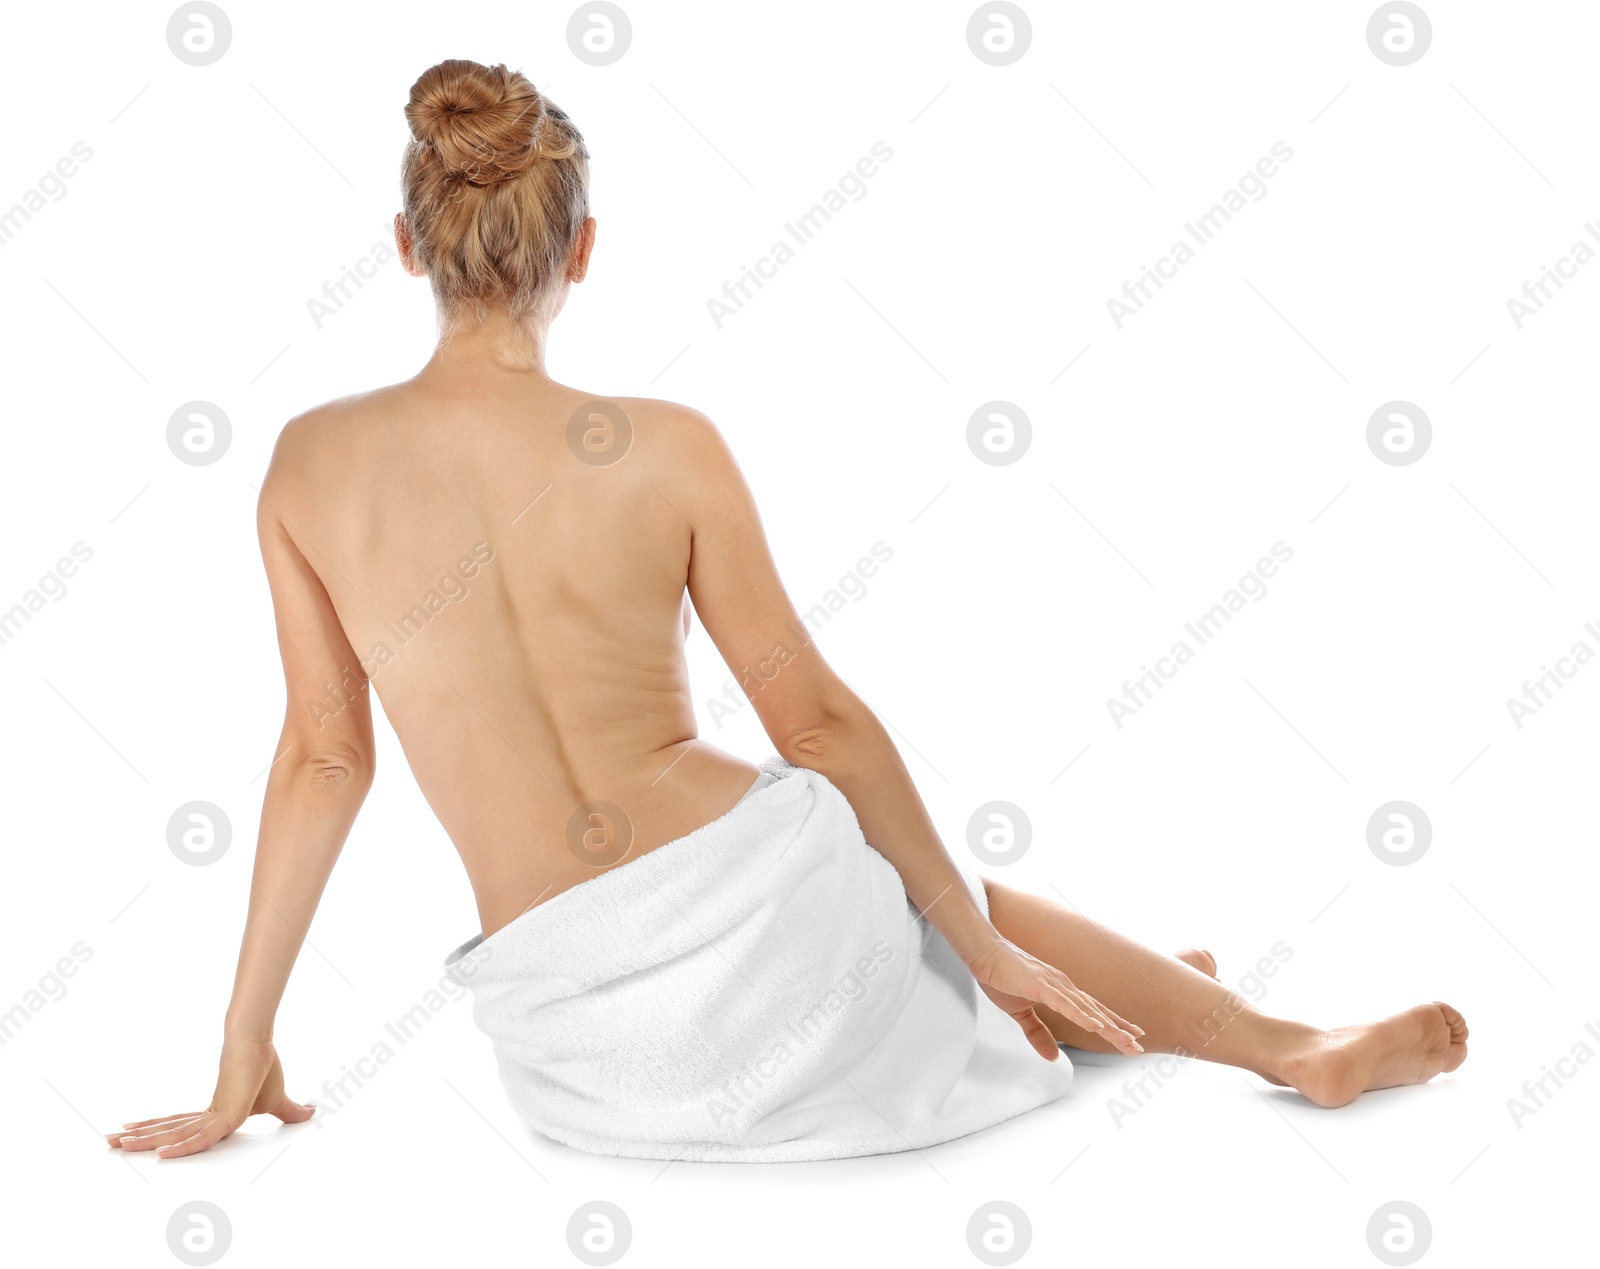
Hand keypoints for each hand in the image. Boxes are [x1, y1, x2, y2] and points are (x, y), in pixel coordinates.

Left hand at [107, 1039, 313, 1158]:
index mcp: (215, 1112)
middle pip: (166, 1130)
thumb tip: (311, 1111)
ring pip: (172, 1133)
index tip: (130, 1134)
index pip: (179, 1126)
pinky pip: (201, 1138)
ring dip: (141, 1138)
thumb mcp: (275, 1101)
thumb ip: (287, 1111)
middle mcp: (207, 1113)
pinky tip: (161, 1154)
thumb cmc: (262, 1067)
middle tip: (107, 1141)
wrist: (258, 1042)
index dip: (156, 1131)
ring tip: (111, 1141)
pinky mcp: (226, 1115)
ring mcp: (213, 1113)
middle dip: (136, 1137)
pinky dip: (182, 1147)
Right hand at [965, 937, 1144, 1058]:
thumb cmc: (1000, 976)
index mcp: (1060, 991)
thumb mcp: (1019, 1012)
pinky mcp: (1040, 986)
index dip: (1112, 1024)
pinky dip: (1082, 1016)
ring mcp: (1053, 985)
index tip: (1132, 1036)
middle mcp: (1063, 986)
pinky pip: (1065, 1004)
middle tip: (1138, 1047)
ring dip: (1108, 1026)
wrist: (982, 952)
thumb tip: (1054, 1057)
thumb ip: (1037, 1033)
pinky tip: (1097, 1026)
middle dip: (1118, 1030)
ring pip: (1086, 1010)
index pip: (1091, 1012)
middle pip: (1095, 1012)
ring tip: (1126, 1040)